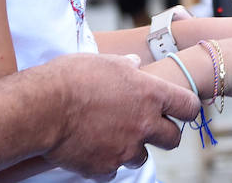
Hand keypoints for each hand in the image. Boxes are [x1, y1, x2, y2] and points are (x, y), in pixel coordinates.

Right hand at [42, 53, 197, 175]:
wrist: (43, 107)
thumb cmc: (72, 77)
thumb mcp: (104, 62)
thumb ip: (126, 66)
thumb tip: (135, 64)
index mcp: (149, 94)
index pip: (188, 106)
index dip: (186, 108)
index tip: (179, 109)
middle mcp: (144, 124)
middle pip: (172, 139)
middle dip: (164, 134)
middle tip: (147, 127)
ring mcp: (126, 149)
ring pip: (141, 156)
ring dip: (131, 148)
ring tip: (109, 134)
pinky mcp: (105, 168)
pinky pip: (112, 169)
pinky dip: (104, 161)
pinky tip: (89, 147)